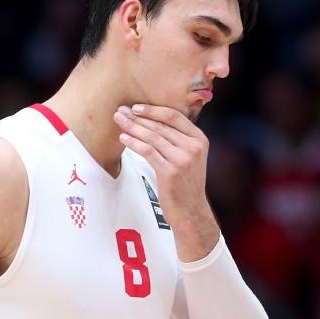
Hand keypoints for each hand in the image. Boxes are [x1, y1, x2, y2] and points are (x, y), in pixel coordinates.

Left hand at [114, 104, 220, 260]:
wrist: (191, 211)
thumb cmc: (186, 184)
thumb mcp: (191, 158)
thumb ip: (179, 140)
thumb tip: (152, 122)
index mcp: (200, 140)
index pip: (175, 116)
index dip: (153, 110)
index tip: (136, 107)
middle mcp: (193, 147)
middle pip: (161, 125)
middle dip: (138, 116)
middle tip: (121, 111)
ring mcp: (183, 159)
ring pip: (153, 136)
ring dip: (132, 127)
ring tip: (119, 121)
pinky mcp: (170, 171)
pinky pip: (148, 151)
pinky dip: (134, 143)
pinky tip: (124, 138)